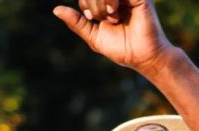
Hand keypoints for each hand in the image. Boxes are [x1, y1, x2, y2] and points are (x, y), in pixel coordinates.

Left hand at [54, 0, 172, 74]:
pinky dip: (110, 0)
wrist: (143, 57)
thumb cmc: (122, 49)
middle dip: (91, 3)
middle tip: (103, 18)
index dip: (84, 3)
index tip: (91, 19)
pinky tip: (115, 13)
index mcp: (106, 4)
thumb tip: (55, 9)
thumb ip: (77, 22)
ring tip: (112, 18)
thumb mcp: (94, 36)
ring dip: (100, 3)